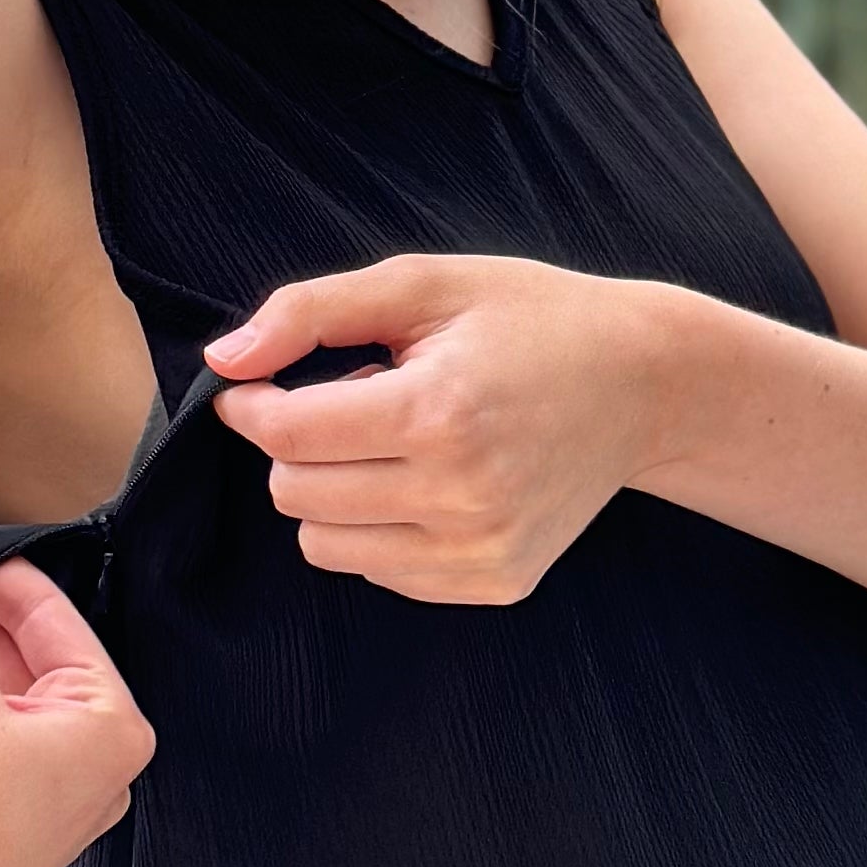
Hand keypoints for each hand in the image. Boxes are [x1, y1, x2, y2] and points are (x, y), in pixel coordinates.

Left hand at [202, 254, 670, 602]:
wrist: (644, 383)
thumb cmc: (528, 320)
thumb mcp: (421, 285)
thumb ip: (308, 312)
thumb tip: (222, 361)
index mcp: (438, 412)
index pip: (288, 436)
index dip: (252, 406)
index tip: (259, 384)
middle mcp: (461, 494)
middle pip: (296, 495)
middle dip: (297, 445)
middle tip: (354, 401)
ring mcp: (482, 548)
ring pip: (325, 546)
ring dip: (332, 493)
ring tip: (395, 441)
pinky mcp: (498, 581)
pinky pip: (381, 573)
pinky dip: (379, 528)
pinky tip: (429, 479)